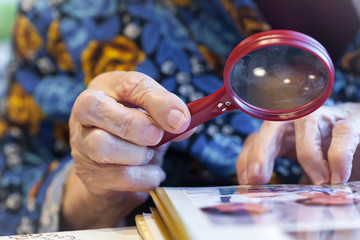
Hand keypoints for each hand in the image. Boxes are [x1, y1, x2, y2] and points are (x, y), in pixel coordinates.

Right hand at [61, 71, 190, 229]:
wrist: (114, 168)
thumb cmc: (135, 132)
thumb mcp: (153, 116)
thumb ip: (168, 114)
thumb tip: (182, 122)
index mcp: (107, 87)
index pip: (129, 84)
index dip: (158, 101)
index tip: (180, 119)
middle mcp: (86, 112)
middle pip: (96, 107)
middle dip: (133, 124)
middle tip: (156, 136)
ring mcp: (81, 143)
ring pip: (102, 145)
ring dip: (137, 154)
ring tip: (148, 155)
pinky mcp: (88, 173)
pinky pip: (118, 176)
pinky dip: (143, 177)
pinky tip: (149, 173)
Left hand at [236, 103, 359, 184]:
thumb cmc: (333, 153)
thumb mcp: (304, 169)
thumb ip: (290, 178)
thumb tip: (270, 198)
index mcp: (284, 133)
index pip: (257, 139)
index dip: (247, 158)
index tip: (246, 180)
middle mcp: (300, 121)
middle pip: (272, 126)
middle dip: (261, 151)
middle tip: (257, 177)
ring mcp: (325, 117)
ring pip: (306, 124)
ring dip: (308, 155)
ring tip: (318, 180)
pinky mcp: (352, 121)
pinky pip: (343, 133)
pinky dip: (339, 156)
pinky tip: (338, 175)